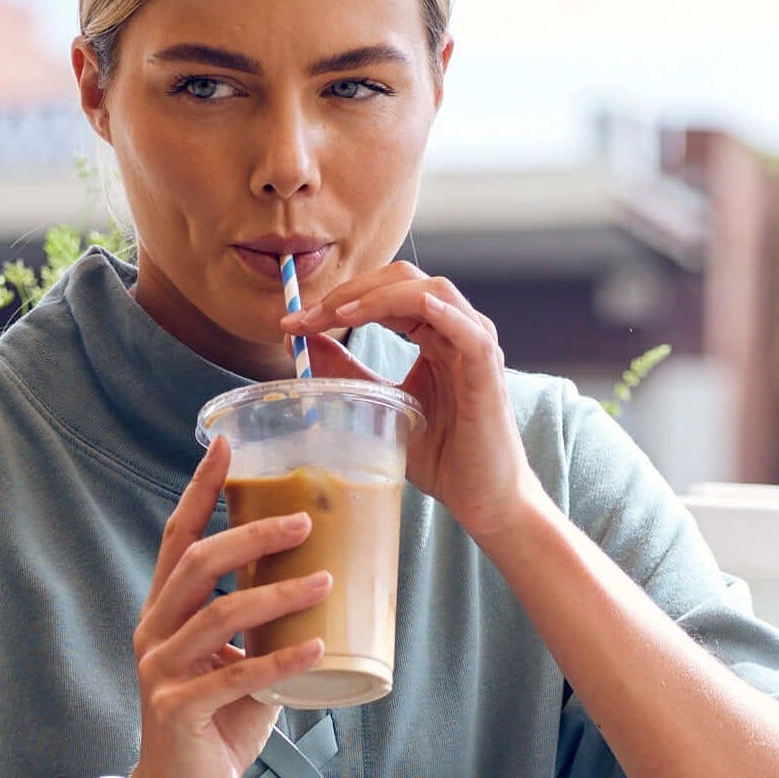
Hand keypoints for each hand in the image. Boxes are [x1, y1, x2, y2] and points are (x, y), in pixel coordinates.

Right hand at [121, 437, 327, 777]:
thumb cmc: (215, 729)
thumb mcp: (239, 668)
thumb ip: (263, 632)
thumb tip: (322, 588)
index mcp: (163, 614)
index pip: (177, 539)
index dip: (200, 491)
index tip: (226, 445)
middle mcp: (153, 634)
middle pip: (196, 564)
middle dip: (251, 535)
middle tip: (305, 519)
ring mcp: (161, 672)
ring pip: (218, 616)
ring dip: (277, 594)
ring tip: (325, 580)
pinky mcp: (178, 712)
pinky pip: (235, 678)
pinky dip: (281, 662)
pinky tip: (318, 646)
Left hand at [301, 264, 544, 555]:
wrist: (484, 499)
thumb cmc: (443, 458)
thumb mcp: (380, 407)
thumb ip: (347, 373)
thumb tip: (302, 342)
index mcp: (433, 334)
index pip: (383, 293)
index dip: (337, 299)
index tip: (293, 324)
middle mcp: (455, 329)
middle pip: (402, 278)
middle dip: (350, 290)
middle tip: (306, 316)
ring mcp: (474, 343)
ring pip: (428, 289)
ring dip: (378, 295)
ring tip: (337, 314)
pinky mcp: (486, 366)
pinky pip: (461, 324)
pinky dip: (429, 310)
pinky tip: (389, 314)